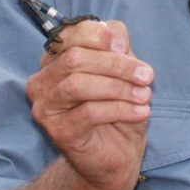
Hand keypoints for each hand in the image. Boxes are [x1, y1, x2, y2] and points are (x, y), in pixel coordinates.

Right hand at [25, 19, 152, 189]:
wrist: (117, 155)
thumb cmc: (118, 108)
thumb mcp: (123, 72)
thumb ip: (117, 48)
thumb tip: (115, 35)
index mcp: (55, 60)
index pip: (69, 35)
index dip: (97, 36)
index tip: (124, 46)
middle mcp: (42, 81)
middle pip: (75, 59)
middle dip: (116, 65)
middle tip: (147, 75)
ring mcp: (46, 107)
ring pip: (78, 85)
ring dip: (118, 87)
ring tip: (145, 95)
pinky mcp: (57, 131)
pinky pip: (89, 112)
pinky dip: (120, 109)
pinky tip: (141, 112)